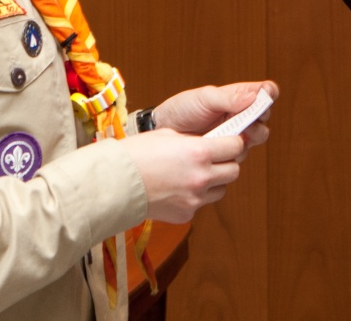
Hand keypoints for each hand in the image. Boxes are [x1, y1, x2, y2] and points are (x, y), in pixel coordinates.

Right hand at [121, 130, 245, 221]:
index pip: (235, 146)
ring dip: (214, 182)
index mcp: (199, 152)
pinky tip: (176, 189)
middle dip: (226, 163)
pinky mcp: (186, 215)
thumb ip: (194, 140)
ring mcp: (195, 199)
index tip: (229, 141)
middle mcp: (202, 177)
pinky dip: (194, 197)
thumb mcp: (169, 135)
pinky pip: (201, 204)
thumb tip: (209, 142)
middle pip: (234, 171)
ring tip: (193, 175)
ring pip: (221, 190)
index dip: (233, 142)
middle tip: (214, 158)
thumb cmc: (136, 154)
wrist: (115, 183)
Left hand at [153, 80, 277, 153]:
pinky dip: (235, 151)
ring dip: (251, 135)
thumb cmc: (183, 109)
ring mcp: (236, 133)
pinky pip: (241, 153)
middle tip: (250, 120)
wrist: (164, 132)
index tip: (266, 96)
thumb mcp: (204, 98)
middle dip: (260, 118)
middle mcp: (241, 114)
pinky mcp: (228, 152)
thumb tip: (254, 97)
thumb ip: (229, 98)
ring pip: (258, 137)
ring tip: (237, 134)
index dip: (269, 93)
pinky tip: (223, 147)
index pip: (265, 92)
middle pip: (265, 117)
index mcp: (239, 96)